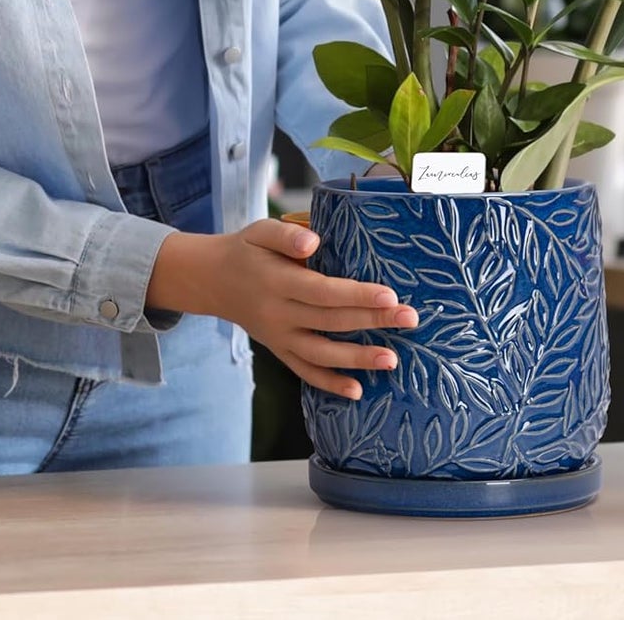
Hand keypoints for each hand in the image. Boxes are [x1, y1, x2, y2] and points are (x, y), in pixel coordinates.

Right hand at [147, 219, 417, 398]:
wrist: (213, 281)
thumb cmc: (246, 250)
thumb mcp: (259, 231)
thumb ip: (285, 235)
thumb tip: (313, 243)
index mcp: (276, 282)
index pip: (322, 291)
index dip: (356, 295)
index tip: (390, 295)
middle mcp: (278, 314)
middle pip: (330, 322)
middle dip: (373, 321)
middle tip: (410, 318)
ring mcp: (278, 338)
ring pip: (320, 354)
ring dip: (357, 359)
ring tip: (392, 359)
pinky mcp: (279, 351)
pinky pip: (305, 372)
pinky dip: (329, 384)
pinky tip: (357, 391)